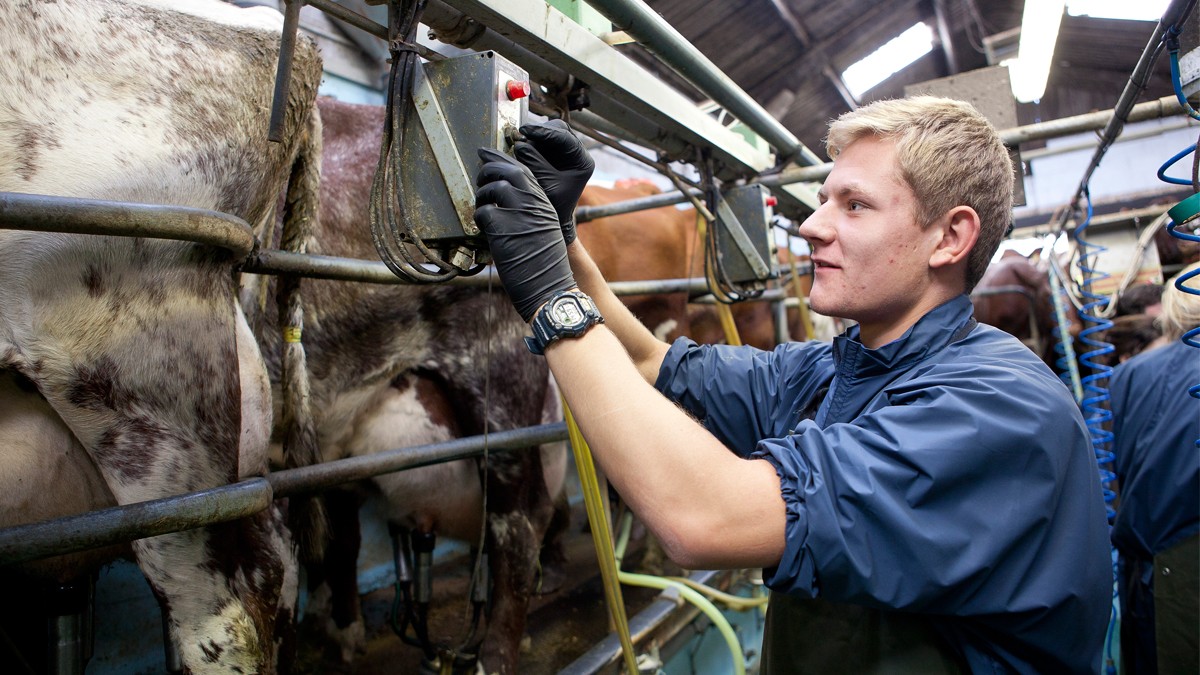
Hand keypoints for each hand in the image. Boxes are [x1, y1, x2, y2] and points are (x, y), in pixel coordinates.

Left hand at [474, 148, 575, 321]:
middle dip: (488, 168)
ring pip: (492, 187)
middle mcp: (533, 202)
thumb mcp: (545, 230)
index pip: (523, 170)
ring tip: (482, 207)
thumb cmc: (546, 265)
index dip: (503, 160)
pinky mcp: (502, 226)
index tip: (488, 155)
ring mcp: (518, 211)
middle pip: (507, 170)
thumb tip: (506, 198)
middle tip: (480, 176)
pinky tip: (483, 228)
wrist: (550, 287)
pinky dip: (478, 218)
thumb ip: (530, 210)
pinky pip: (482, 212)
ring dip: (481, 196)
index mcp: (544, 202)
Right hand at [514, 119, 593, 243]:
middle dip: (538, 133)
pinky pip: (541, 142)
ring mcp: (565, 153)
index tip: (525, 131)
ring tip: (519, 148)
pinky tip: (521, 150)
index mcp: (582, 161)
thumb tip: (520, 144)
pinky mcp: (554, 155)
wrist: (555, 218)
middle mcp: (576, 154)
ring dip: (533, 138)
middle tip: (520, 138)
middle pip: (558, 130)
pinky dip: (530, 144)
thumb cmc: (554, 206)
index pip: (565, 137)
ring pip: (548, 134)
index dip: (543, 132)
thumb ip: (534, 163)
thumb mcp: (545, 184)